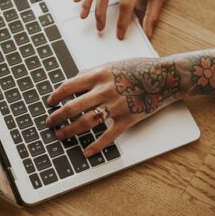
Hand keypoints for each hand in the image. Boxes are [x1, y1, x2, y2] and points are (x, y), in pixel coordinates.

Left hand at [44, 57, 183, 156]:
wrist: (165, 77)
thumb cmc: (140, 68)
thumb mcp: (113, 64)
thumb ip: (92, 72)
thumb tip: (74, 79)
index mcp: (99, 75)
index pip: (68, 86)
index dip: (55, 96)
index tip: (49, 102)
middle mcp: (104, 91)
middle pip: (72, 107)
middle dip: (57, 117)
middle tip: (49, 123)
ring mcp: (115, 106)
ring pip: (85, 122)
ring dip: (70, 131)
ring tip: (61, 135)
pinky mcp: (127, 119)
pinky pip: (108, 136)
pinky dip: (95, 146)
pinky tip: (86, 152)